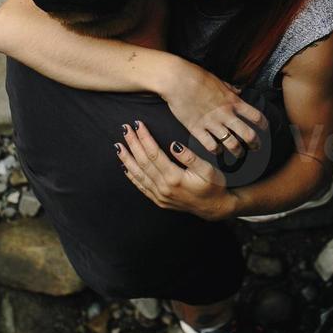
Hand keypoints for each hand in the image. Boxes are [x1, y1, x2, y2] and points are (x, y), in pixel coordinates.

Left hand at [116, 120, 235, 221]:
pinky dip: (132, 176)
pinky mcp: (159, 200)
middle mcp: (163, 187)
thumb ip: (190, 157)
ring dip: (127, 159)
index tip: (137, 124)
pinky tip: (125, 167)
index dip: (144, 137)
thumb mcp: (207, 169)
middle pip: (143, 161)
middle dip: (133, 143)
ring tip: (118, 146)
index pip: (154, 153)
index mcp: (174, 177)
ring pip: (139, 174)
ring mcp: (159, 195)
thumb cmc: (213, 186)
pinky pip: (141, 187)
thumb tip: (174, 145)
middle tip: (125, 129)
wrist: (214, 208)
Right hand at [161, 62, 266, 157]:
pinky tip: (217, 151)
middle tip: (255, 148)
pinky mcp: (197, 129)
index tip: (264, 129)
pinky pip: (211, 146)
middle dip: (254, 144)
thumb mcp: (219, 80)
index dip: (264, 125)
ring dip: (237, 151)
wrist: (177, 80)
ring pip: (232, 144)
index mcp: (233, 101)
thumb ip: (230, 88)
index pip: (256, 116)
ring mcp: (212, 123)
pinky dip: (216, 151)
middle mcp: (226, 114)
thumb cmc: (197, 76)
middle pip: (248, 135)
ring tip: (238, 154)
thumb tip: (239, 90)